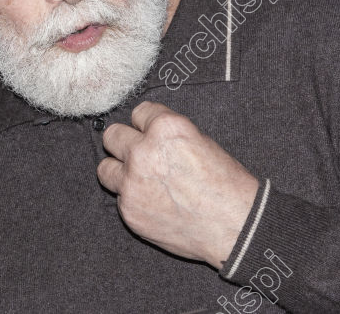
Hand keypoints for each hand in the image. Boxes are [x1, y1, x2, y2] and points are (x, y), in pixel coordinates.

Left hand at [96, 101, 258, 267]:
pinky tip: (152, 203)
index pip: (138, 112)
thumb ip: (168, 136)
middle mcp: (144, 152)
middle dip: (124, 143)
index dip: (147, 124)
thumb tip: (148, 135)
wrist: (235, 227)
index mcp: (166, 128)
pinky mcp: (129, 210)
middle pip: (112, 136)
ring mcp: (132, 183)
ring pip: (104, 168)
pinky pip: (119, 197)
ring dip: (119, 171)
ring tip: (137, 179)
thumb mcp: (202, 142)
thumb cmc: (226, 185)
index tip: (150, 133)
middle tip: (137, 153)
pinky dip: (132, 198)